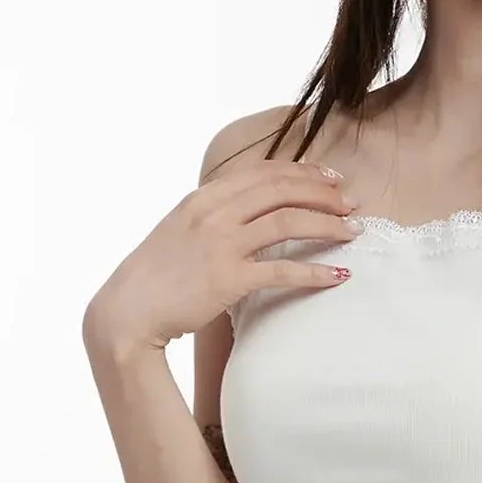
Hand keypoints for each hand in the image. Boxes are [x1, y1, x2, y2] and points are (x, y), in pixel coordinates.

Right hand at [84, 155, 362, 353]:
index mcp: (203, 197)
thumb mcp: (180, 231)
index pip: (263, 172)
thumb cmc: (155, 276)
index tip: (331, 177)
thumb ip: (213, 216)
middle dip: (324, 192)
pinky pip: (282, 271)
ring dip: (328, 224)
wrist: (127, 311)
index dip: (303, 171)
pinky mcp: (228, 280)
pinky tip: (339, 275)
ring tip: (353, 231)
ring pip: (288, 221)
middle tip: (352, 202)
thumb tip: (248, 213)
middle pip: (282, 189)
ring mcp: (220, 244)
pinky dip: (316, 272)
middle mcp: (213, 213)